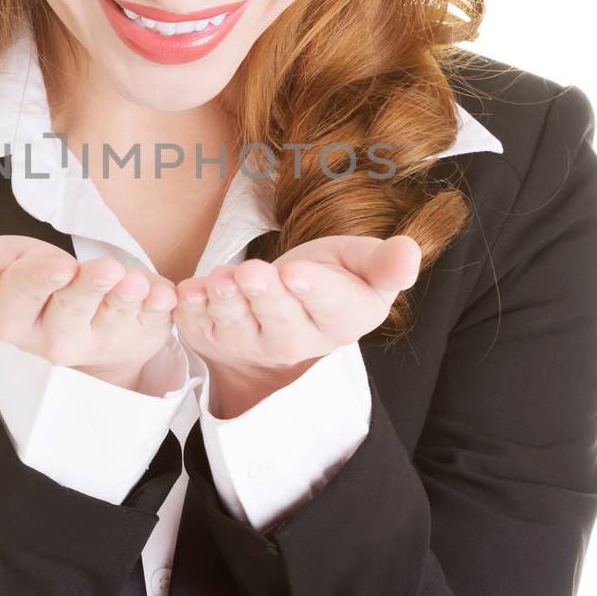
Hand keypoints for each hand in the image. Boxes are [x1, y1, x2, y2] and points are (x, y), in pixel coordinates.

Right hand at [0, 235, 177, 389]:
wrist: (77, 310)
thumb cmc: (36, 281)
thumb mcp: (0, 262)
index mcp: (9, 317)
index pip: (17, 300)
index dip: (38, 281)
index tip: (59, 266)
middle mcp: (53, 339)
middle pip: (69, 313)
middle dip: (87, 289)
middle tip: (106, 269)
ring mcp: (98, 340)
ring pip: (112, 320)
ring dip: (126, 300)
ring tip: (136, 283)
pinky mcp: (137, 335)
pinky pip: (151, 324)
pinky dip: (159, 309)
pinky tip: (165, 295)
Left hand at [172, 234, 421, 414]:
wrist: (287, 304)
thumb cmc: (332, 277)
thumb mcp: (361, 265)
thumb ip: (384, 263)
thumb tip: (410, 252)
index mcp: (341, 319)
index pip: (329, 306)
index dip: (312, 290)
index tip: (296, 274)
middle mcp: (296, 340)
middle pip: (280, 320)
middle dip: (264, 297)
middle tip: (251, 274)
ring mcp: (252, 343)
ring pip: (237, 326)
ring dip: (225, 303)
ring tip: (219, 280)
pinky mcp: (215, 337)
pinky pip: (200, 327)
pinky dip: (191, 311)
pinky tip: (186, 292)